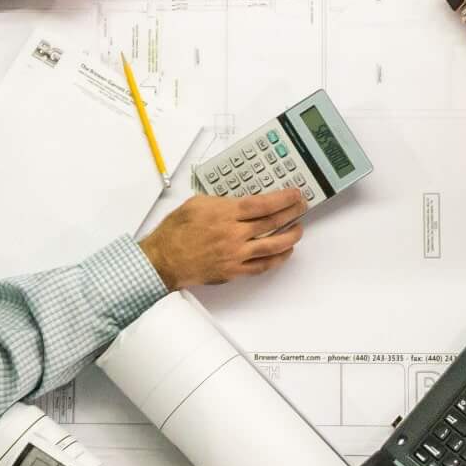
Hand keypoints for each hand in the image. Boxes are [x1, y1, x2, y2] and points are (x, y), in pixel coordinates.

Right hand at [140, 189, 306, 287]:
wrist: (164, 259)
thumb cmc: (175, 231)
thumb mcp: (197, 203)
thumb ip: (222, 201)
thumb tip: (239, 201)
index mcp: (225, 214)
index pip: (262, 204)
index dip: (283, 199)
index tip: (294, 195)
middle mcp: (234, 235)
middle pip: (272, 223)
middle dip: (291, 214)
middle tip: (302, 207)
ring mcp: (235, 255)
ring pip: (272, 247)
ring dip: (290, 237)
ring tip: (298, 230)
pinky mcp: (233, 271)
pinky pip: (261, 266)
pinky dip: (276, 260)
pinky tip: (284, 253)